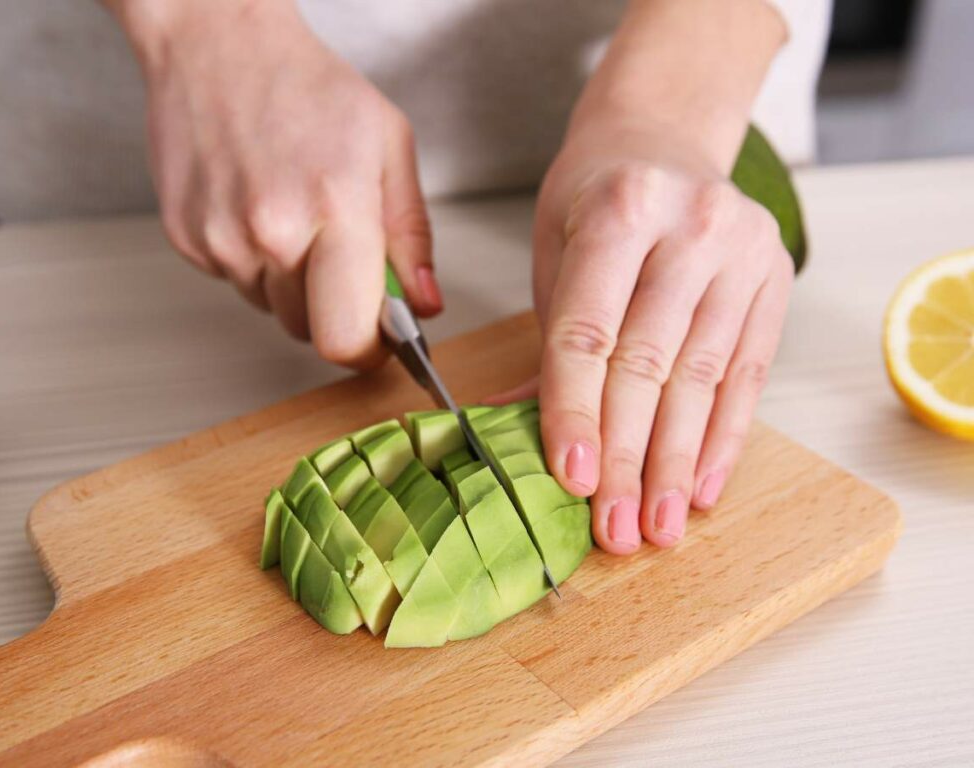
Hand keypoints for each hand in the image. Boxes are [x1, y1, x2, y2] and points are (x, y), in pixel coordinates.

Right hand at [108, 0, 441, 366]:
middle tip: (337, 251)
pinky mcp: (186, 240)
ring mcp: (220, 239)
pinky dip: (253, 260)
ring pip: (273, 309)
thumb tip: (425, 305)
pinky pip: (235, 282)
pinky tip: (255, 204)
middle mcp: (270, 233)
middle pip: (310, 331)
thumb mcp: (389, 147)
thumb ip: (411, 237)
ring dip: (291, 281)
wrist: (217, 43)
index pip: (347, 337)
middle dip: (333, 308)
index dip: (369, 349)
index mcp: (334, 209)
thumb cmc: (310, 87)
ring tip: (292, 210)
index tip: (380, 337)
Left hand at [494, 117, 792, 552]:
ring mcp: (744, 250)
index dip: (578, 412)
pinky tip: (703, 486)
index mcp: (621, 209)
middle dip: (627, 458)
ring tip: (658, 525)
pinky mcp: (777, 276)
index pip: (590, 333)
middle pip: (648, 365)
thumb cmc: (596, 200)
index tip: (572, 480)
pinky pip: (750, 374)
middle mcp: (691, 226)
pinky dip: (724, 438)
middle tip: (614, 529)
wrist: (664, 140)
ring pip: (703, 379)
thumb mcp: (554, 251)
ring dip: (676, 464)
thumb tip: (522, 434)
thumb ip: (549, 341)